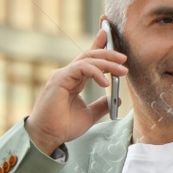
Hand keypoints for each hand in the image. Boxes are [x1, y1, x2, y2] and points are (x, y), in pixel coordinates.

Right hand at [26, 22, 128, 154]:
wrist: (48, 137)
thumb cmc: (63, 126)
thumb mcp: (89, 115)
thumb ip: (101, 105)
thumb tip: (116, 99)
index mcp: (73, 80)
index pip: (88, 59)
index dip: (98, 45)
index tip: (109, 35)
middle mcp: (67, 74)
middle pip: (89, 55)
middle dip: (107, 52)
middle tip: (124, 58)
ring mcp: (62, 75)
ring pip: (87, 59)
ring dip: (107, 62)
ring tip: (122, 71)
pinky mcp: (59, 80)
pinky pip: (81, 68)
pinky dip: (95, 72)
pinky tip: (105, 83)